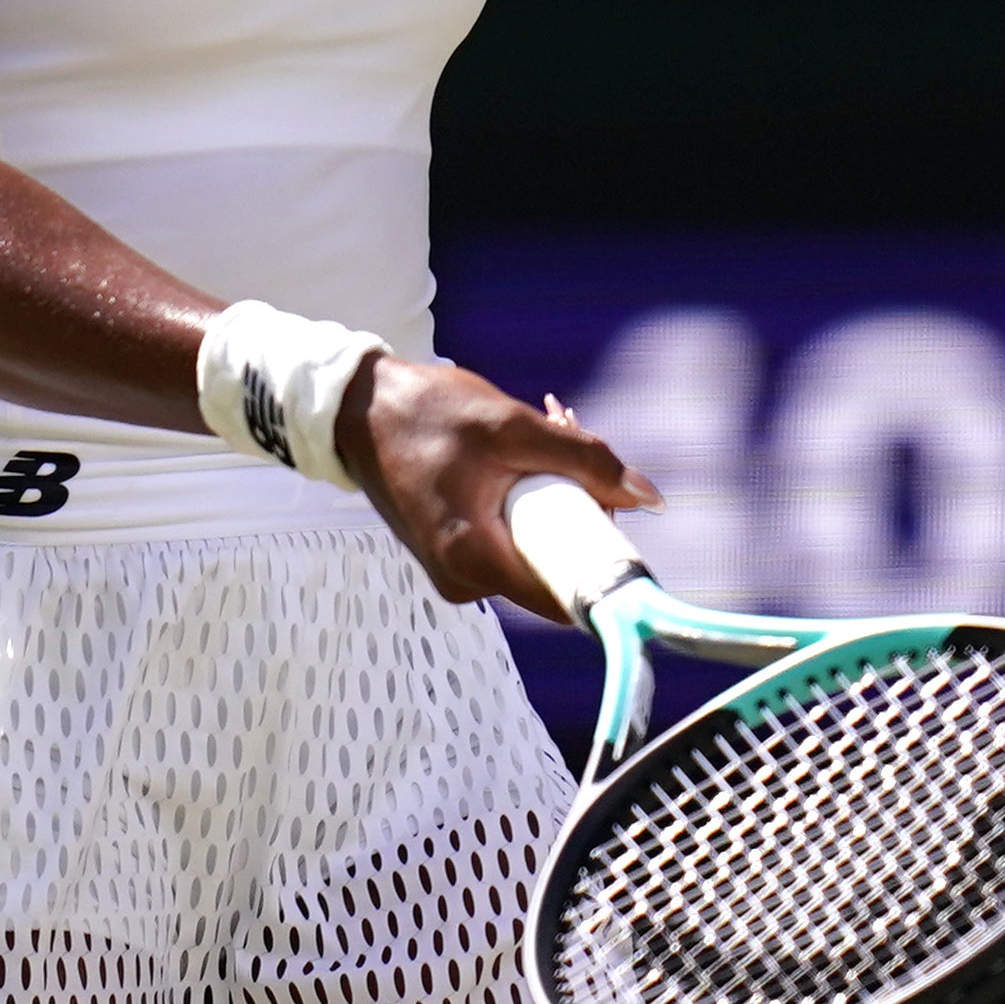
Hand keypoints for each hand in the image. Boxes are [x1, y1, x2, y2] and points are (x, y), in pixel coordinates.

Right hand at [341, 353, 659, 616]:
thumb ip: (584, 459)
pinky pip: (511, 538)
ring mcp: (457, 571)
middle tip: (572, 436)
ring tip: (545, 426)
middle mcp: (463, 582)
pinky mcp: (455, 554)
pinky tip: (522, 447)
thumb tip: (647, 497)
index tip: (622, 512)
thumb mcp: (511, 426)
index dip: (607, 561)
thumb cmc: (424, 413)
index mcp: (473, 561)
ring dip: (555, 493)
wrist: (357, 408)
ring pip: (536, 548)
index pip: (566, 595)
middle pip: (554, 568)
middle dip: (580, 505)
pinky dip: (527, 498)